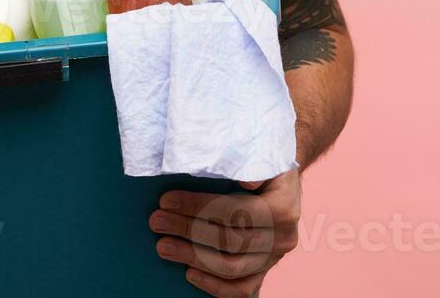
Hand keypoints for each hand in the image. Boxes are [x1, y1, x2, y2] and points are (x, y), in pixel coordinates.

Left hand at [149, 168, 300, 296]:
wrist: (283, 181)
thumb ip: (254, 165)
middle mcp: (282, 237)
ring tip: (163, 246)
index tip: (166, 201)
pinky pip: (242, 289)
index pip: (234, 212)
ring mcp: (274, 258)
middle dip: (187, 230)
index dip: (198, 207)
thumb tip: (246, 181)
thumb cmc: (267, 162)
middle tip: (156, 221)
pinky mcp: (264, 270)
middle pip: (229, 241)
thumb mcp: (265, 155)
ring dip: (193, 257)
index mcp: (282, 208)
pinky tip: (189, 274)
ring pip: (231, 267)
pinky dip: (215, 286)